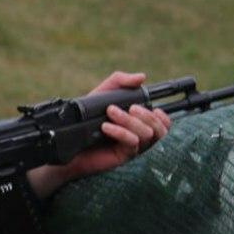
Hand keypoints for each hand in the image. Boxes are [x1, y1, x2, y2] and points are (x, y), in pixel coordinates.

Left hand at [28, 71, 170, 197]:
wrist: (69, 143)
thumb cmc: (86, 119)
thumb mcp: (102, 95)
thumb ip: (120, 82)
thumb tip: (141, 77)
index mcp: (139, 123)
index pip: (164, 124)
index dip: (163, 117)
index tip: (153, 108)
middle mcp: (139, 137)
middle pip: (159, 129)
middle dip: (147, 115)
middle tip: (129, 107)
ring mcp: (132, 148)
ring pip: (147, 135)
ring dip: (130, 121)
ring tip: (111, 113)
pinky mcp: (122, 156)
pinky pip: (132, 144)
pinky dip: (121, 132)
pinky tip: (106, 127)